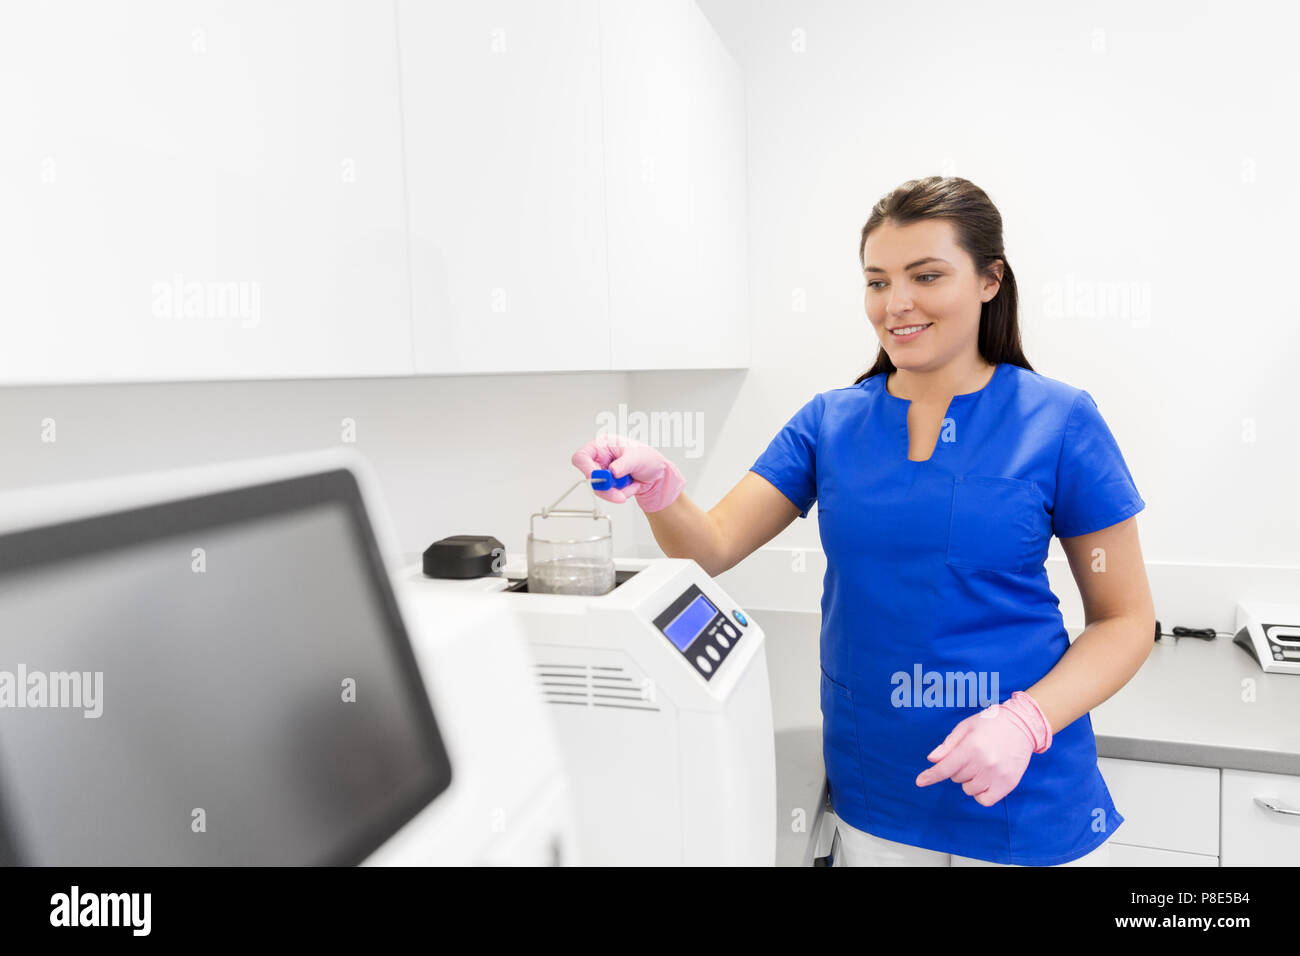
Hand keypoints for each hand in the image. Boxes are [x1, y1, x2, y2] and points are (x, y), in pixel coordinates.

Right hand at [571, 434, 685, 512]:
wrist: (657, 473)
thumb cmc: (647, 457)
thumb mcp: (637, 457)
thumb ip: (623, 464)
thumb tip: (612, 471)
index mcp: (602, 445)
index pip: (582, 456)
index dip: (586, 469)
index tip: (599, 478)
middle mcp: (600, 458)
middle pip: (590, 477)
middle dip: (606, 487)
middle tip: (620, 494)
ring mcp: (604, 472)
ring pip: (599, 488)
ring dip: (616, 492)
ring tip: (632, 486)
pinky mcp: (608, 484)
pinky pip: (609, 494)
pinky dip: (621, 493)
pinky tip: (631, 485)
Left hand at [914, 691, 1052, 805]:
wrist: (1022, 726)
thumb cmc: (990, 724)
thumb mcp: (966, 727)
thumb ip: (948, 745)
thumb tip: (932, 760)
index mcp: (971, 747)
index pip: (946, 768)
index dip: (931, 776)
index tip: (920, 782)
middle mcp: (984, 763)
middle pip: (956, 778)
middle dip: (958, 768)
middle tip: (971, 755)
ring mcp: (997, 775)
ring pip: (969, 789)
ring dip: (969, 780)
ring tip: (981, 765)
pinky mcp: (1009, 784)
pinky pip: (985, 800)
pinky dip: (980, 793)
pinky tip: (985, 780)